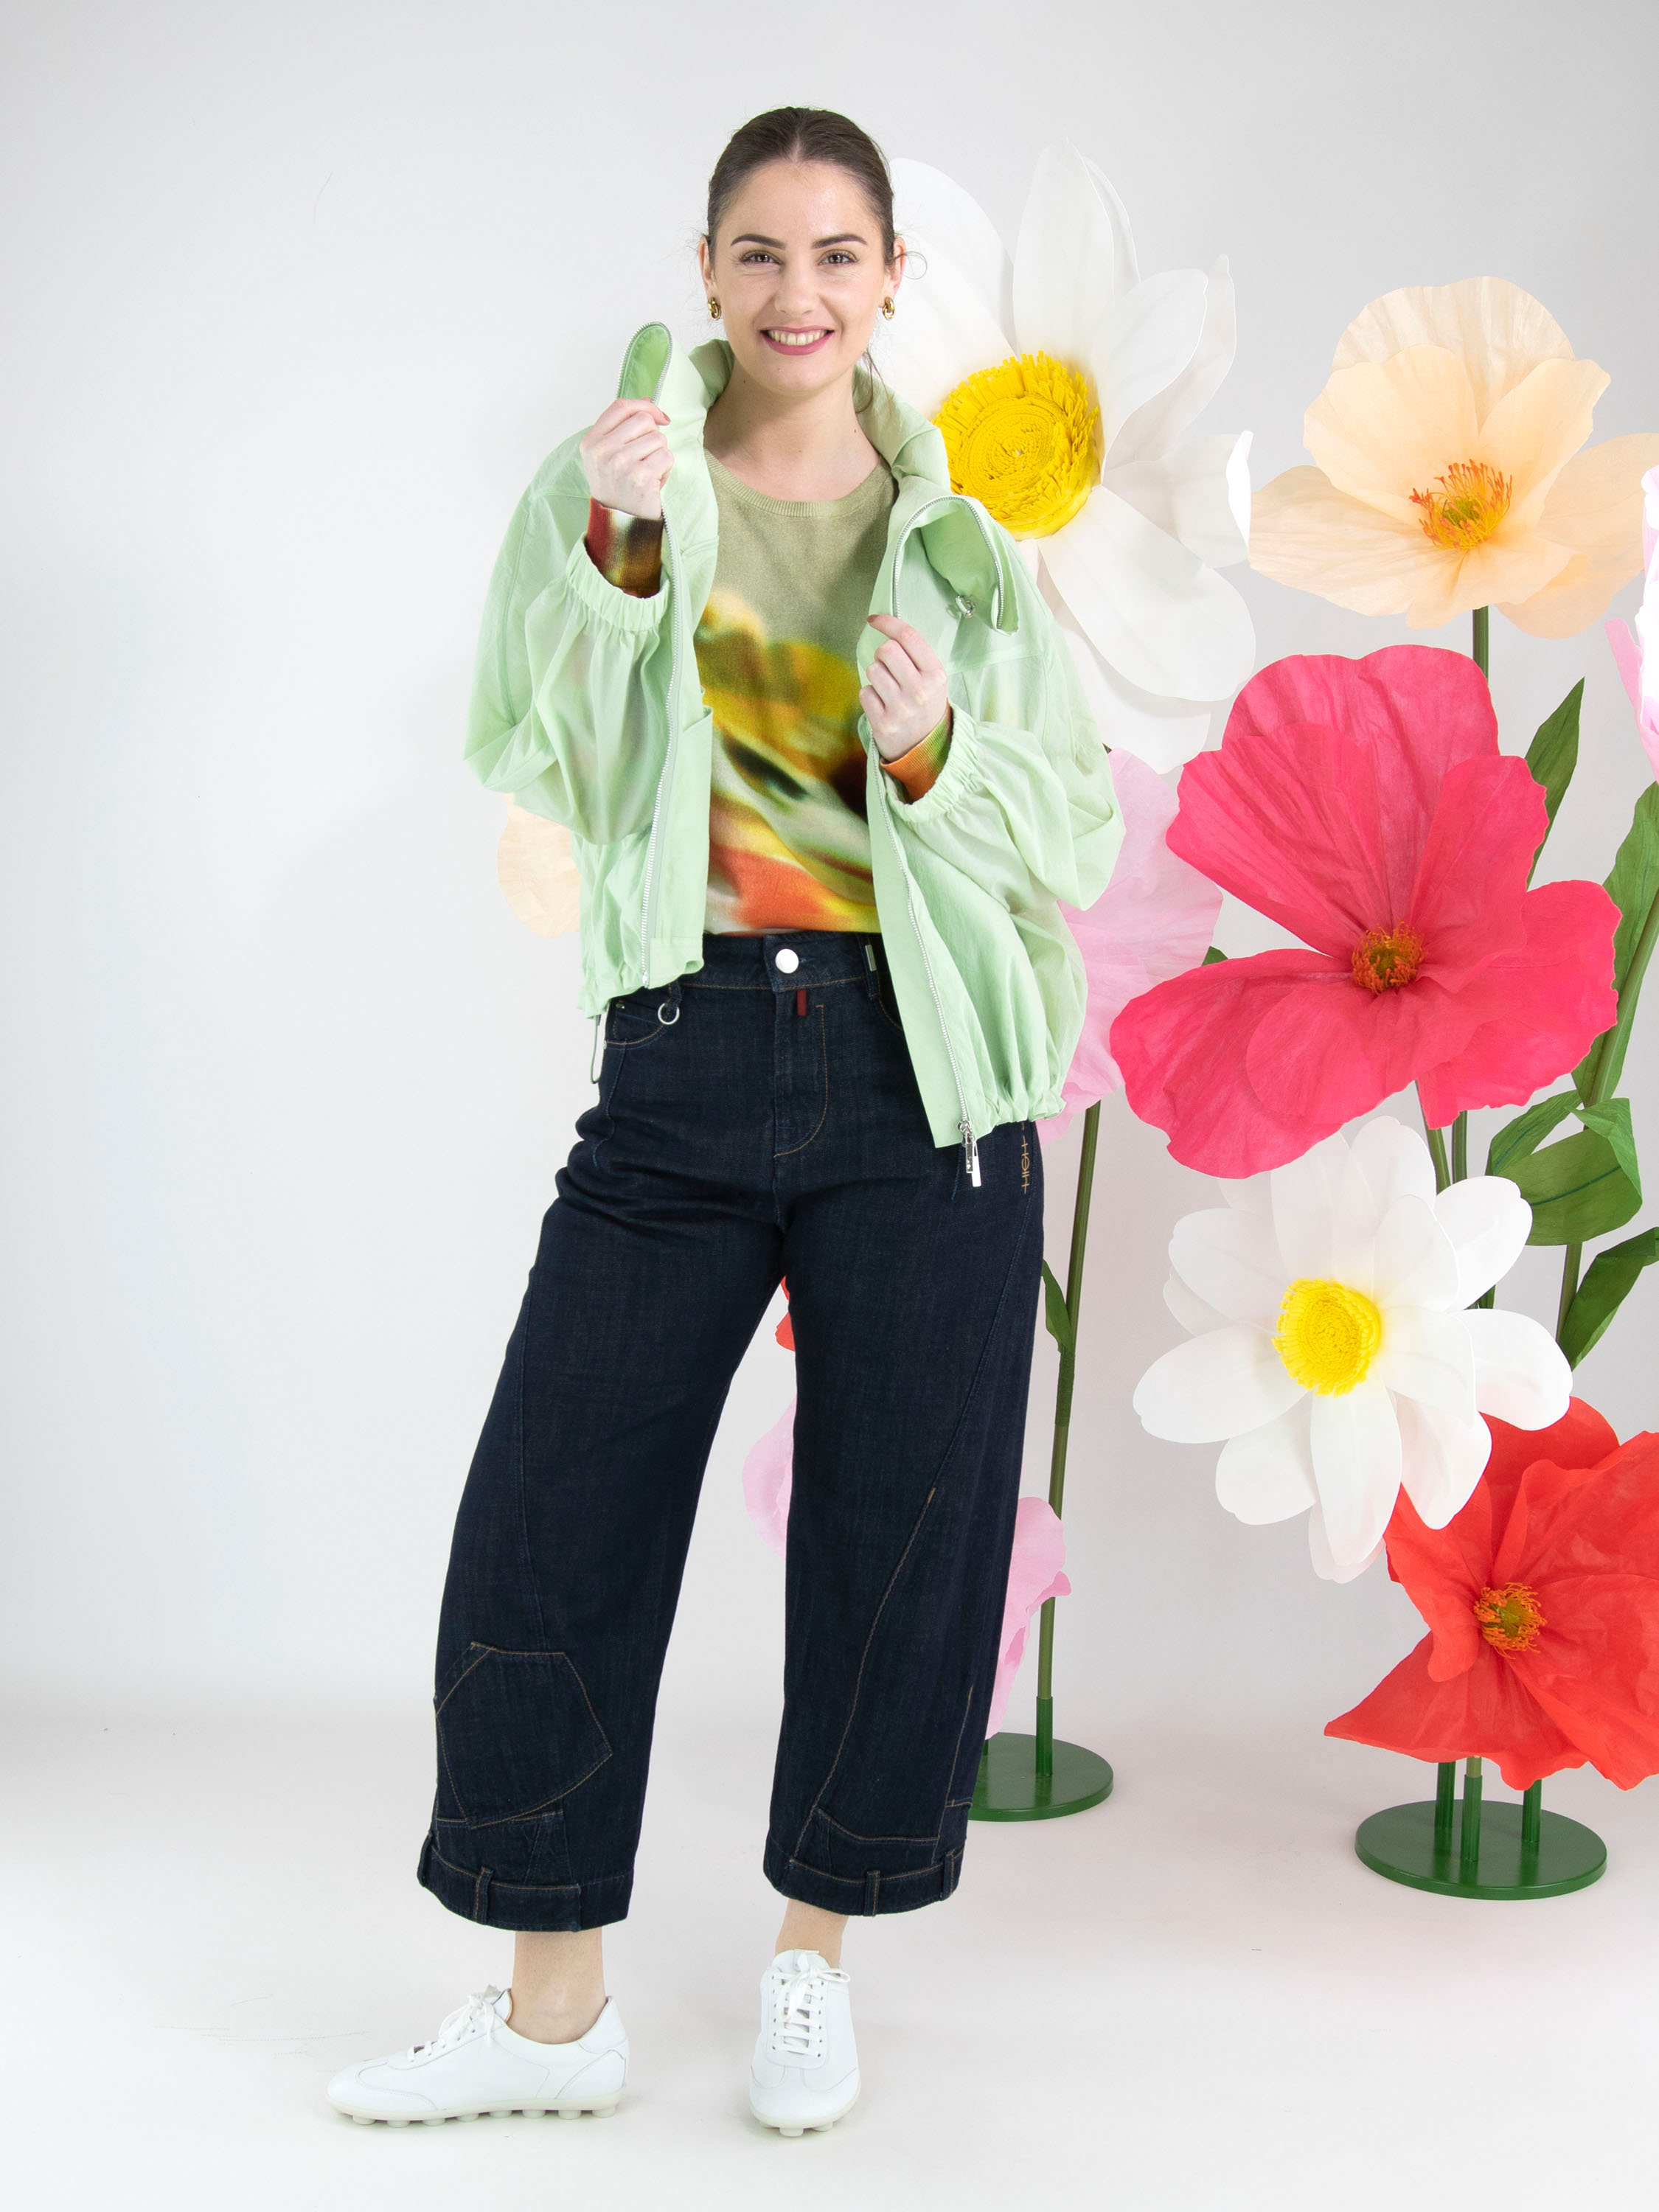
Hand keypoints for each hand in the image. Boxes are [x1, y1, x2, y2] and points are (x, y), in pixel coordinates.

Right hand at [579, 398, 672, 519]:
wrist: (620, 525)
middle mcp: (602, 451)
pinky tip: (655, 482)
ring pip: (658, 438)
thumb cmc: (618, 488)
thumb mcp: (609, 455)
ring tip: (649, 473)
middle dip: (653, 436)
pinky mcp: (640, 476)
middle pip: (643, 420)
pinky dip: (666, 469)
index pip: (621, 406)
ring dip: (660, 455)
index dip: (645, 406)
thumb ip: (623, 427)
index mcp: (591, 442)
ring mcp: (620, 463)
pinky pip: (667, 456)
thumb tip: (648, 402)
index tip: (659, 417)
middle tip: (646, 458)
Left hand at [860, 615, 949, 760]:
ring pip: (873, 670)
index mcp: (936, 675)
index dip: (888, 622)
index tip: (874, 620)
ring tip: (887, 689)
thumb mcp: (933, 679)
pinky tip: (881, 704)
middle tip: (888, 666)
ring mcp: (901, 709)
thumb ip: (916, 656)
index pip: (909, 637)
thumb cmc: (925, 705)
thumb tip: (887, 627)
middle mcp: (920, 691)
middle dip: (882, 653)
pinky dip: (870, 695)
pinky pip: (865, 692)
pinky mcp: (883, 724)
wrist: (925, 749)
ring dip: (876, 676)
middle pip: (887, 650)